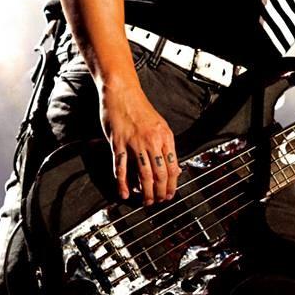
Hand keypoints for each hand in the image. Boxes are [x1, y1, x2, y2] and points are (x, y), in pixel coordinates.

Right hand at [99, 83, 179, 204]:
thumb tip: (175, 168)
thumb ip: (166, 146)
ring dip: (146, 192)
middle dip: (160, 192)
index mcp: (165, 136)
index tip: (169, 195)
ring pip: (143, 174)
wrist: (122, 92)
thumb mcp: (159, 125)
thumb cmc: (139, 108)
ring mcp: (134, 142)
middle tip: (157, 202)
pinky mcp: (118, 143)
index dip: (172, 185)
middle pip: (160, 174)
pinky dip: (123, 183)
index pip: (173, 167)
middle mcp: (152, 140)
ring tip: (146, 202)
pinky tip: (125, 193)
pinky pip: (121, 167)